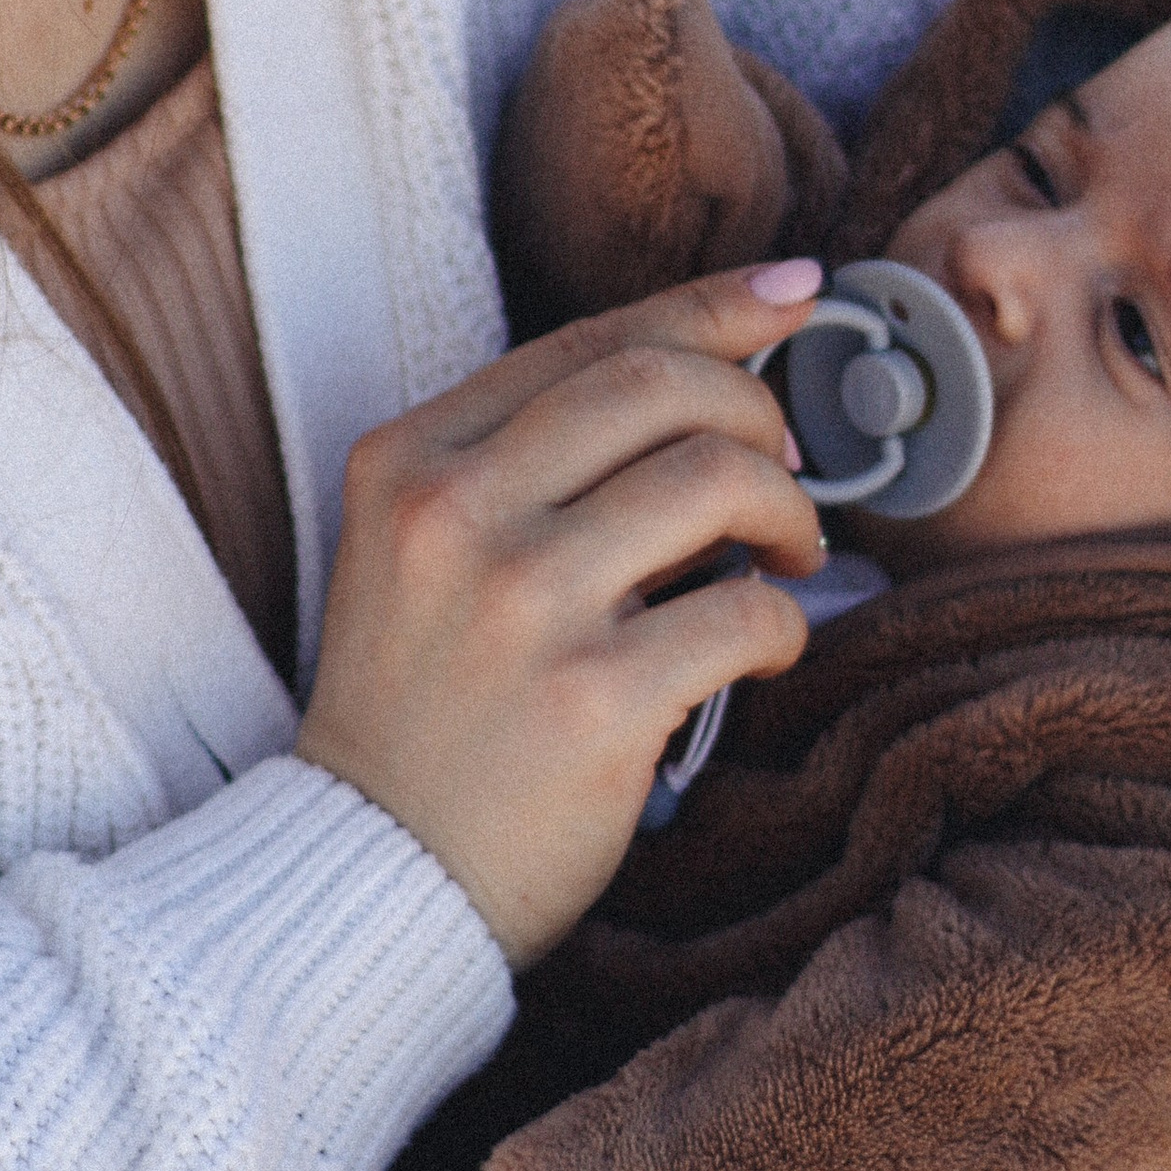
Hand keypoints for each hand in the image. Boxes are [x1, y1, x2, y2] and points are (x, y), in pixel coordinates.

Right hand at [297, 265, 823, 965]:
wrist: (374, 874)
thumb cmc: (427, 707)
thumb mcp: (424, 549)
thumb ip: (530, 461)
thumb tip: (714, 369)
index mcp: (409, 459)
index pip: (591, 342)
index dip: (715, 307)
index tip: (796, 296)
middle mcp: (454, 515)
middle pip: (663, 386)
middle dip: (759, 413)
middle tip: (786, 474)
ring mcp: (522, 608)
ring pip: (718, 480)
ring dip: (787, 514)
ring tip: (786, 561)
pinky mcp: (591, 704)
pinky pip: (746, 615)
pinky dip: (784, 625)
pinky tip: (763, 649)